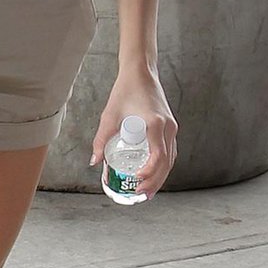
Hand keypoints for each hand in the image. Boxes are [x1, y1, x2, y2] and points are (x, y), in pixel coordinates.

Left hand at [90, 63, 177, 196]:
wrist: (141, 73)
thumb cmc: (125, 91)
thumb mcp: (110, 115)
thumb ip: (102, 139)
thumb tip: (94, 161)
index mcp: (155, 124)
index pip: (158, 156)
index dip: (149, 173)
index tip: (136, 181)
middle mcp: (168, 127)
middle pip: (167, 162)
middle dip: (155, 181)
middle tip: (141, 194)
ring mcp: (172, 127)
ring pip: (171, 158)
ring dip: (160, 176)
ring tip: (147, 190)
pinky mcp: (171, 127)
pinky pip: (170, 151)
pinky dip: (163, 165)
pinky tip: (152, 174)